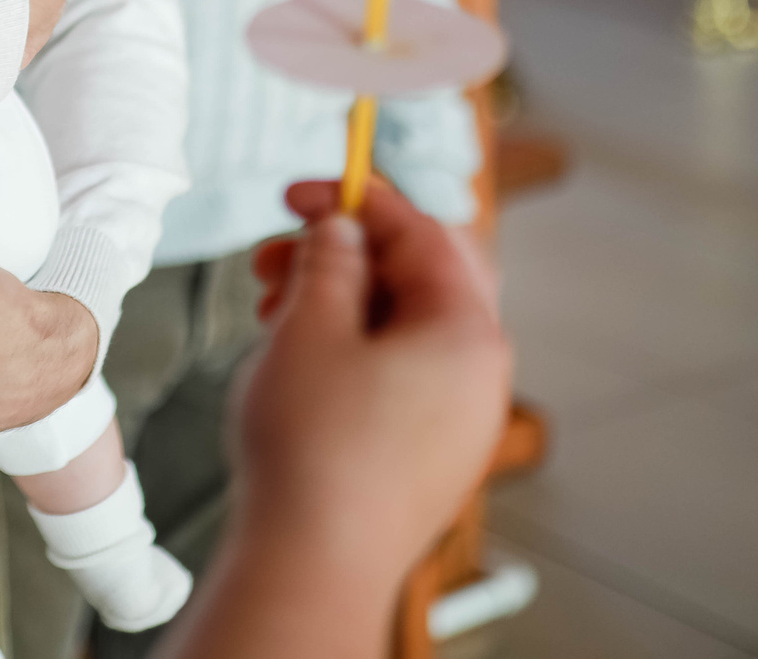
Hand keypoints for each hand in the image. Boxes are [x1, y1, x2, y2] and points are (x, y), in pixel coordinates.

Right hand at [160, 179, 509, 657]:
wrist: (313, 564)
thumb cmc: (314, 452)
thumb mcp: (310, 326)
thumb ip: (330, 259)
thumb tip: (343, 229)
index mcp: (467, 330)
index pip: (422, 230)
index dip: (356, 198)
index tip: (302, 193)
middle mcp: (481, 373)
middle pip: (423, 276)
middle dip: (349, 253)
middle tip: (283, 254)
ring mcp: (462, 419)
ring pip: (408, 326)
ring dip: (344, 301)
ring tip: (276, 310)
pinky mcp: (433, 454)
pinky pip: (404, 374)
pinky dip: (355, 348)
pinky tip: (300, 358)